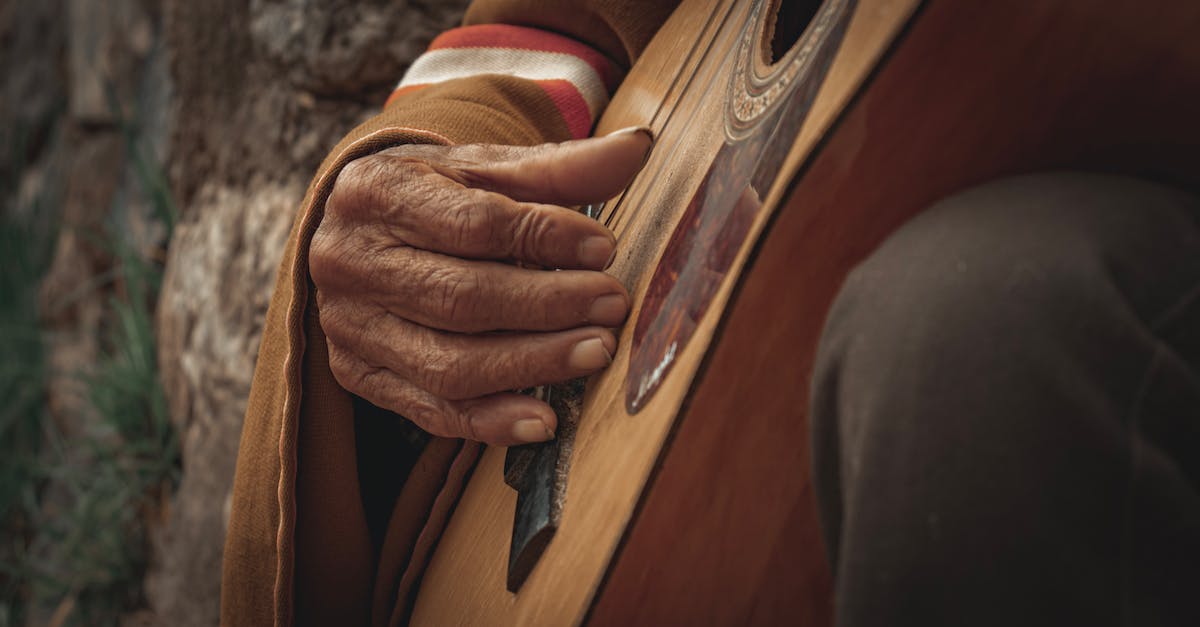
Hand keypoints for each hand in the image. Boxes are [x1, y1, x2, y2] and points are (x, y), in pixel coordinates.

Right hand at [310, 128, 651, 444]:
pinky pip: (430, 411)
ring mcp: (348, 327)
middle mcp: (349, 262)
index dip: (544, 239)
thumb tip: (637, 148)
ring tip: (595, 353)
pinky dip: (491, 423)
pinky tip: (544, 421)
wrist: (355, 232)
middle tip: (611, 306)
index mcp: (375, 193)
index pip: (472, 223)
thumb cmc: (430, 195)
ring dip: (531, 365)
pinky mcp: (358, 375)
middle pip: (460, 298)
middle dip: (546, 306)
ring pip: (447, 364)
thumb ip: (557, 167)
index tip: (604, 249)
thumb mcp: (482, 168)